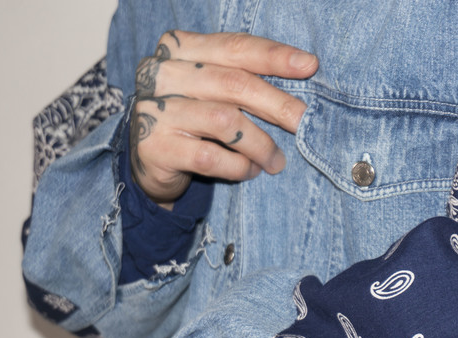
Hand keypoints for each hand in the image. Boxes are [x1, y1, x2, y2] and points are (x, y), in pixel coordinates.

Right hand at [130, 31, 318, 206]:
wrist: (147, 160)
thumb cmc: (192, 118)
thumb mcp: (212, 89)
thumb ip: (243, 78)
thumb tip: (303, 74)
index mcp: (180, 48)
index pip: (235, 46)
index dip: (274, 56)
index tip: (309, 66)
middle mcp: (163, 74)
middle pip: (234, 83)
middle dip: (277, 105)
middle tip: (303, 123)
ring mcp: (155, 111)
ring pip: (225, 121)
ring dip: (260, 144)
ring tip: (276, 161)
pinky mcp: (155, 147)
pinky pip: (211, 156)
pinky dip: (238, 166)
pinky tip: (249, 171)